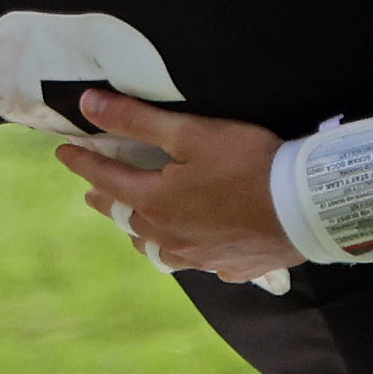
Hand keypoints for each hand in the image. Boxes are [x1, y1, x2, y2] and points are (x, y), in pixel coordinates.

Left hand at [56, 90, 293, 283]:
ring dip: (140, 233)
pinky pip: (196, 262)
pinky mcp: (230, 267)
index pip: (105, 178)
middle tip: (94, 192)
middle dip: (106, 200)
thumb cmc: (250, 165)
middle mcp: (170, 236)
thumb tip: (88, 106)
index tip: (64, 153)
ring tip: (136, 224)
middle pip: (126, 218)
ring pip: (156, 248)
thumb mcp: (190, 133)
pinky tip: (193, 247)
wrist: (308, 210)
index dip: (81, 162)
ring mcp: (200, 257)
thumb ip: (136, 120)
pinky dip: (184, 251)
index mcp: (155, 202)